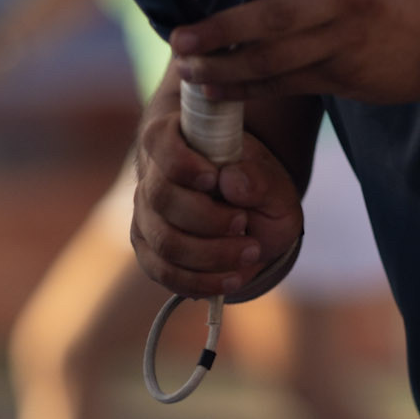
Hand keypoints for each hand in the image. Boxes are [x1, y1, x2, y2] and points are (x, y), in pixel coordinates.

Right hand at [130, 82, 301, 297]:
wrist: (251, 217)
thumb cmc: (256, 187)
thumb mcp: (273, 180)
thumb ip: (258, 177)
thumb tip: (231, 181)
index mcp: (175, 138)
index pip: (160, 143)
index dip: (182, 164)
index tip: (213, 178)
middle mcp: (152, 175)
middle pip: (162, 198)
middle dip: (209, 218)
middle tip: (245, 222)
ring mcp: (146, 214)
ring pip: (165, 241)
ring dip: (211, 254)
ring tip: (250, 251)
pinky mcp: (149, 249)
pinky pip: (163, 272)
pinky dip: (200, 280)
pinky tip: (231, 278)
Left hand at [170, 0, 419, 103]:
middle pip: (276, 17)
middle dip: (224, 30)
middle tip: (181, 36)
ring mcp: (343, 42)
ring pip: (276, 60)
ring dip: (227, 67)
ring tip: (187, 68)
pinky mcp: (342, 77)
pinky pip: (287, 84)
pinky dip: (248, 88)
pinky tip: (216, 88)